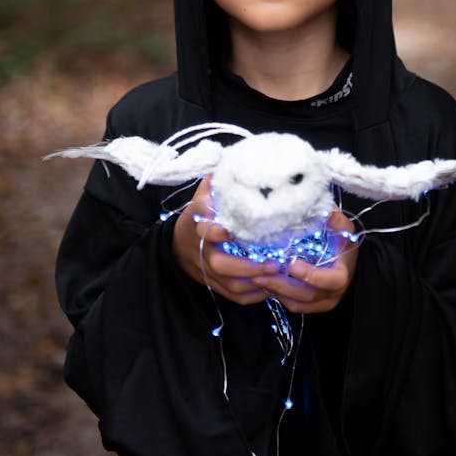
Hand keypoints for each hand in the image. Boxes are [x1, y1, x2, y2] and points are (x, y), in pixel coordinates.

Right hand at [172, 178, 278, 304]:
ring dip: (255, 283)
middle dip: (248, 266)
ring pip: (230, 285)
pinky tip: (270, 288)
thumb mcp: (204, 194)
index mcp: (199, 225)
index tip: (232, 229)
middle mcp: (202, 251)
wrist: (177, 244)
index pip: (205, 230)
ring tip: (278, 275)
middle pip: (221, 264)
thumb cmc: (199, 214)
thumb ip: (217, 181)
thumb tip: (234, 159)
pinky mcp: (213, 284)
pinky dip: (252, 296)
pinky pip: (233, 296)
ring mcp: (207, 271)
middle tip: (274, 262)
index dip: (217, 231)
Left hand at [250, 208, 358, 314]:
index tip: (291, 263)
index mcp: (342, 275)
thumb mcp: (345, 231)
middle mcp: (333, 294)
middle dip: (283, 286)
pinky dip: (280, 297)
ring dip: (277, 292)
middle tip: (261, 275)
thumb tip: (327, 210)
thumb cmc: (344, 245)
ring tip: (258, 279)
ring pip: (297, 304)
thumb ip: (337, 221)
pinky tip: (267, 283)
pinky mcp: (313, 307)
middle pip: (307, 295)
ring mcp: (323, 303)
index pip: (329, 280)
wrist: (348, 264)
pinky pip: (294, 306)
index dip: (310, 275)